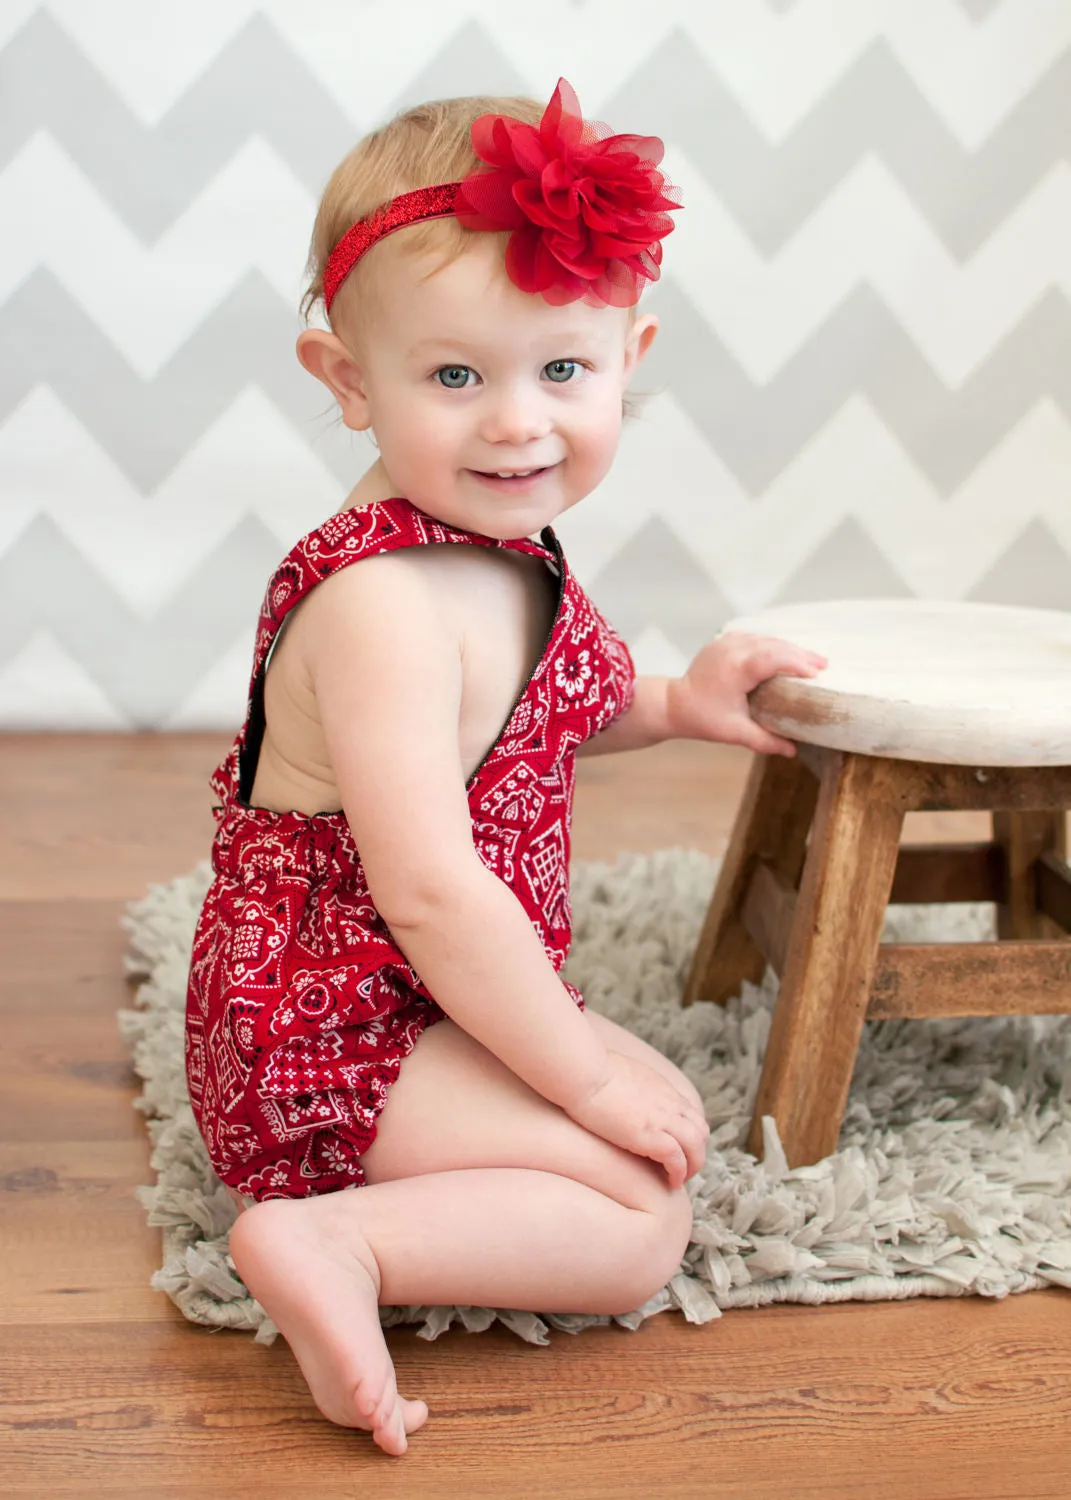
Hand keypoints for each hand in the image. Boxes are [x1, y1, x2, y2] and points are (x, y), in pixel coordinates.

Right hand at [564, 1051, 709, 1189]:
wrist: (583, 1072)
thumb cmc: (589, 1070)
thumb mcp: (620, 1071)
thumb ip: (631, 1084)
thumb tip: (620, 1089)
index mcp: (661, 1088)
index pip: (690, 1112)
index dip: (688, 1133)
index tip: (678, 1147)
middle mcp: (668, 1103)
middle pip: (700, 1130)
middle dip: (696, 1151)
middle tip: (684, 1167)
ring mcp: (661, 1119)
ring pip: (696, 1146)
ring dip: (692, 1165)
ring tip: (680, 1179)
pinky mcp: (650, 1136)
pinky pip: (677, 1159)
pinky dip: (679, 1173)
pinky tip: (671, 1182)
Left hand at [667, 632, 827, 756]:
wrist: (674, 704)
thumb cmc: (703, 719)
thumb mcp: (736, 733)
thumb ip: (766, 741)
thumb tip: (793, 751)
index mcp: (736, 669)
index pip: (773, 657)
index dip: (797, 662)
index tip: (817, 674)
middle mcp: (732, 650)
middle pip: (774, 645)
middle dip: (800, 654)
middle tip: (824, 665)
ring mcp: (726, 643)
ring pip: (766, 638)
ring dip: (788, 648)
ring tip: (811, 660)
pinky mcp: (723, 642)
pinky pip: (754, 637)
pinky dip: (772, 644)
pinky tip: (785, 652)